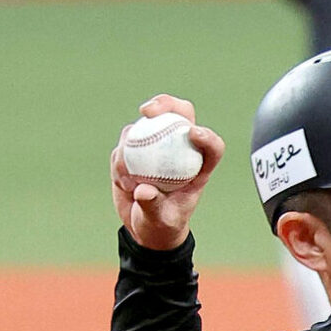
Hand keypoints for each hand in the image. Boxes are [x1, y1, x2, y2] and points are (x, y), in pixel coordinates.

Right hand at [110, 95, 224, 250]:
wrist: (144, 225)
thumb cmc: (163, 223)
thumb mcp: (161, 220)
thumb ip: (154, 206)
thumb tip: (143, 191)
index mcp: (198, 168)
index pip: (211, 146)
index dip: (207, 136)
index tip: (194, 134)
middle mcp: (179, 151)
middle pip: (179, 115)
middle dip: (166, 104)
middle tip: (147, 112)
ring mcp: (156, 145)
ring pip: (145, 127)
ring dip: (131, 145)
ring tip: (130, 182)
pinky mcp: (135, 147)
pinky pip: (124, 143)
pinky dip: (120, 161)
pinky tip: (123, 183)